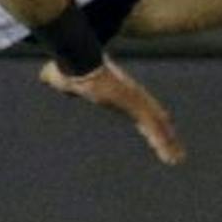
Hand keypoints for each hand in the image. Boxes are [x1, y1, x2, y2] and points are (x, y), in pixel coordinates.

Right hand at [38, 57, 185, 165]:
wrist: (76, 62)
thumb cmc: (69, 68)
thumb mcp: (61, 77)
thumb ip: (58, 78)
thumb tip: (45, 75)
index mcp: (118, 94)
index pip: (137, 111)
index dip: (147, 124)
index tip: (152, 133)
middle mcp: (132, 97)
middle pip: (153, 119)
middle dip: (164, 137)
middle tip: (174, 152)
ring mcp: (136, 100)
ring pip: (158, 125)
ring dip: (168, 144)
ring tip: (177, 160)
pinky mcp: (136, 103)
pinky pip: (153, 126)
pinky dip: (163, 142)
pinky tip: (171, 156)